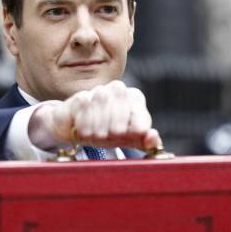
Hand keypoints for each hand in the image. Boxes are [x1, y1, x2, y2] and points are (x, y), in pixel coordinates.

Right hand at [28, 80, 161, 151]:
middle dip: (115, 126)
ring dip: (99, 125)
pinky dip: (85, 123)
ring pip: (102, 99)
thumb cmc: (107, 133)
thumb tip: (153, 137)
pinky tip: (85, 132)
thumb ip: (146, 142)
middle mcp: (118, 89)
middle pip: (122, 104)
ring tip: (96, 136)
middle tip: (109, 137)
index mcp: (135, 99)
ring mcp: (99, 91)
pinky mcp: (80, 96)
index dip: (133, 131)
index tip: (124, 138)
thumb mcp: (128, 140)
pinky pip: (85, 104)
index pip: (140, 117)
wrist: (77, 131)